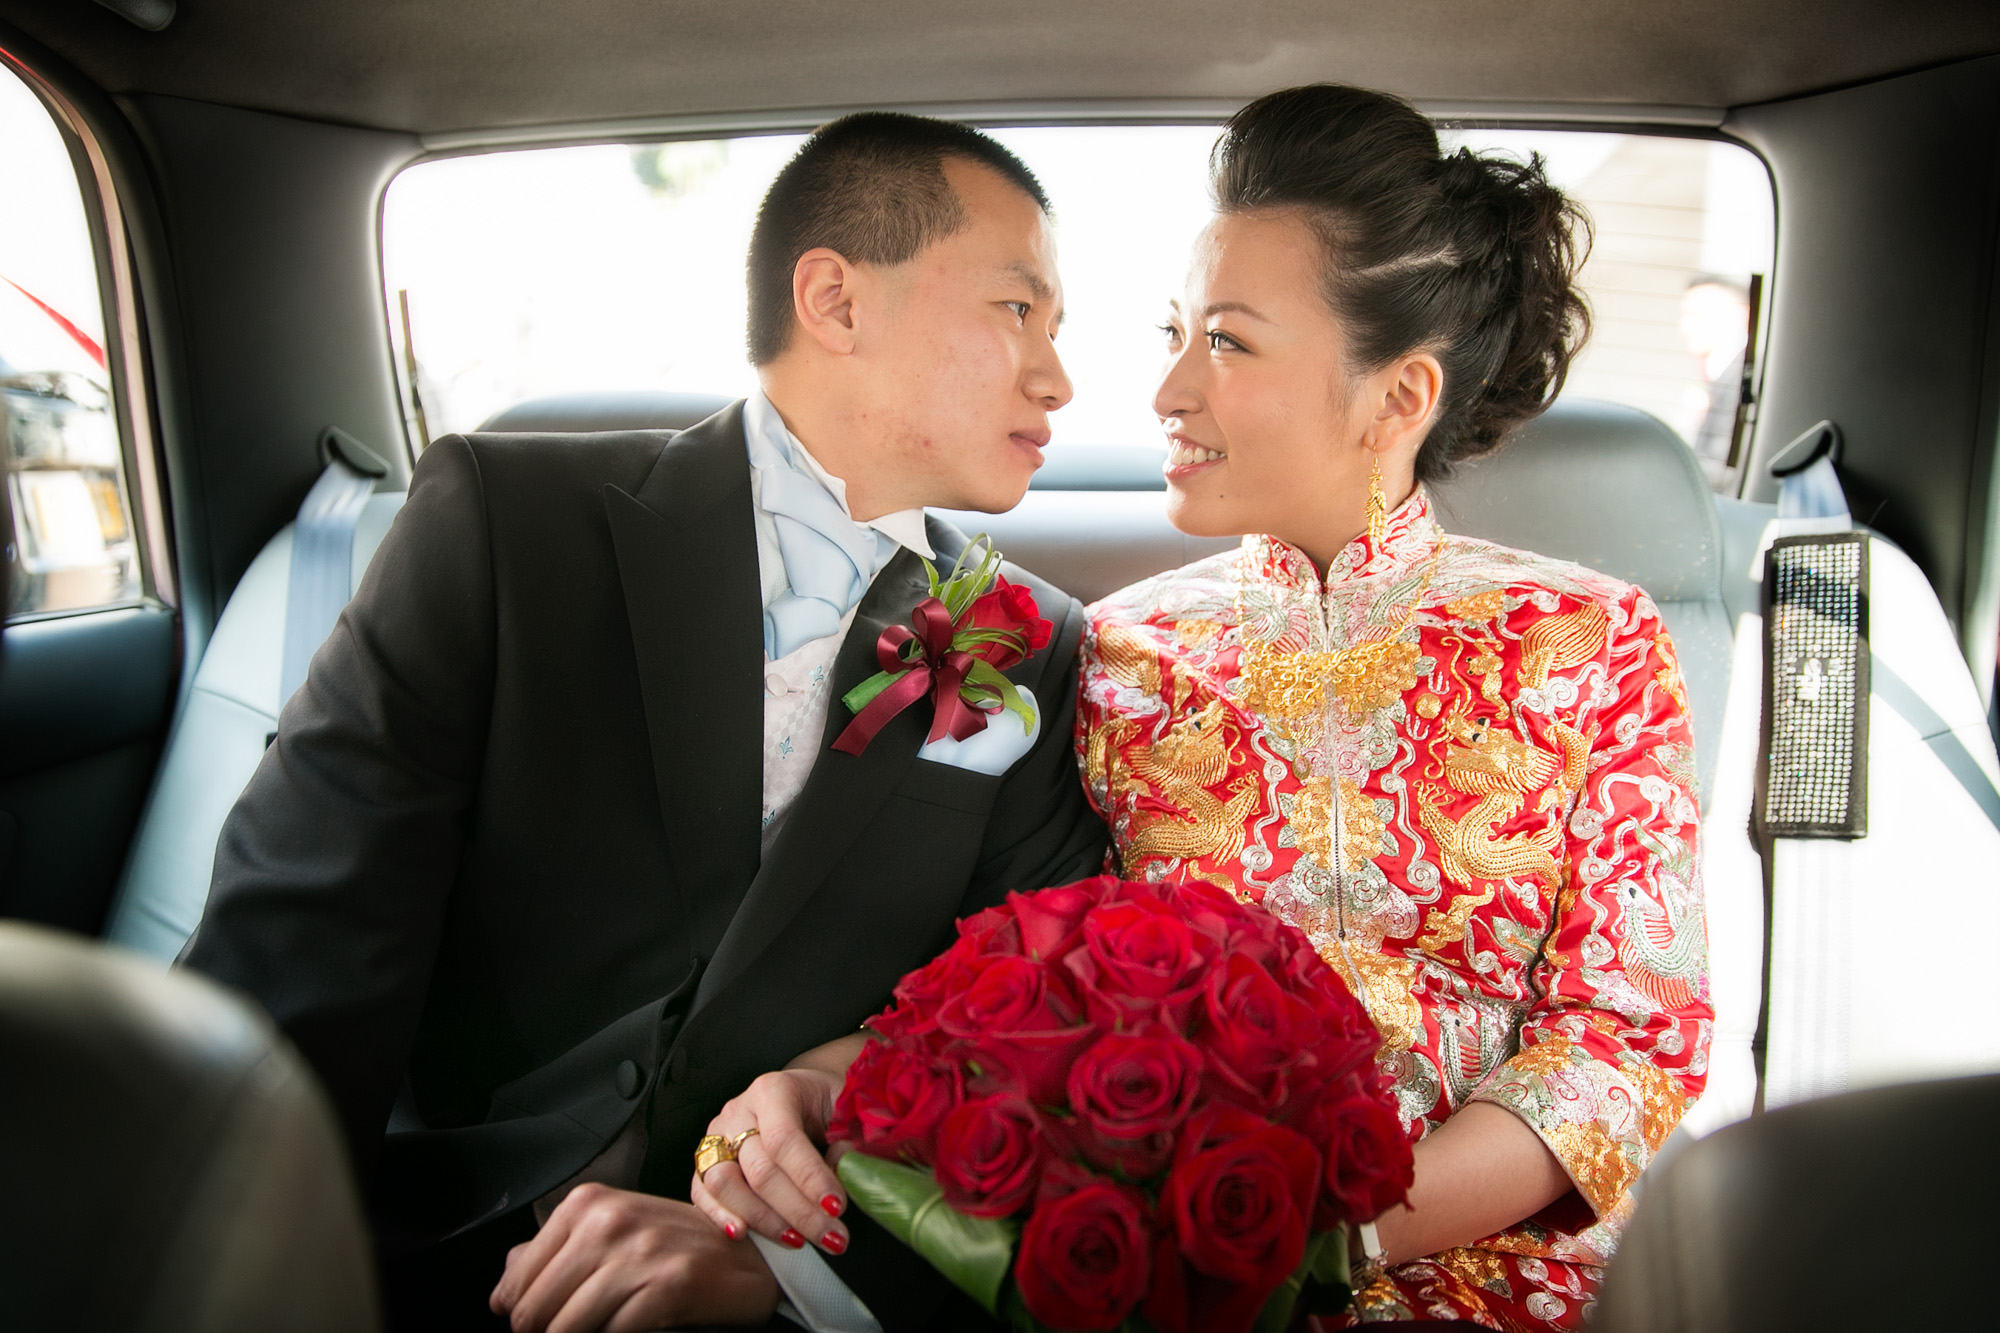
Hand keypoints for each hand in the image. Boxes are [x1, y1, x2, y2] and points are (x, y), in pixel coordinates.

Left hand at [489, 1184, 778, 1331]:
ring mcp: (640, 1252)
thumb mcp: (616, 1230)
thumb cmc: (681, 1247)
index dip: (518, 1312)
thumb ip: (556, 1250)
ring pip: (565, 1328)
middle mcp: (610, 1220)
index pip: (517, 1277)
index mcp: (588, 1203)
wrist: (754, 1258)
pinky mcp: (668, 1286)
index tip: (539, 1324)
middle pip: (534, 1308)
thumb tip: (504, 1282)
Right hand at [691, 1066, 851, 1254]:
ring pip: (725, 1184)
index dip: (809, 1177)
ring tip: (800, 1240)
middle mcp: (738, 1111)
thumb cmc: (827, 1104)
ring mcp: (717, 1137)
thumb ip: (849, 1136)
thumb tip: (843, 1169)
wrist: (805, 1096)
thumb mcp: (847, 1108)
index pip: (785, 1139)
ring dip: (764, 1220)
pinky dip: (720, 1217)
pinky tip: (744, 1235)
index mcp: (773, 1090)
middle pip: (759, 1169)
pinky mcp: (705, 1162)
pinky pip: (701, 1193)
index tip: (836, 1207)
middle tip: (833, 1237)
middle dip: (798, 1210)